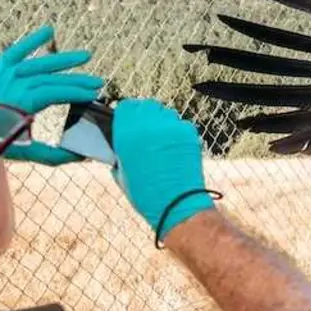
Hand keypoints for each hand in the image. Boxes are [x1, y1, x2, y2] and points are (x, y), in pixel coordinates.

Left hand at [0, 24, 104, 166]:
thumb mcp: (26, 152)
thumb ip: (54, 156)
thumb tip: (81, 156)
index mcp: (22, 102)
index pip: (56, 92)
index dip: (76, 93)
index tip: (94, 95)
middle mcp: (14, 83)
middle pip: (52, 78)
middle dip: (77, 80)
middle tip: (99, 82)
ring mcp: (5, 72)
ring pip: (40, 63)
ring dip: (63, 59)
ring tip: (86, 56)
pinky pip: (16, 50)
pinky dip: (32, 40)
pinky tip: (49, 30)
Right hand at [110, 99, 214, 240]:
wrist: (177, 204)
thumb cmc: (146, 194)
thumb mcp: (121, 172)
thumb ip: (121, 152)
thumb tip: (122, 146)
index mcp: (127, 133)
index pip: (126, 106)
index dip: (128, 115)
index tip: (130, 124)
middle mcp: (148, 125)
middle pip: (148, 106)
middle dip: (148, 117)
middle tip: (149, 133)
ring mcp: (170, 127)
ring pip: (167, 114)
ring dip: (164, 124)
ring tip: (163, 143)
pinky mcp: (188, 133)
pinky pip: (181, 126)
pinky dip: (179, 134)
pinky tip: (177, 150)